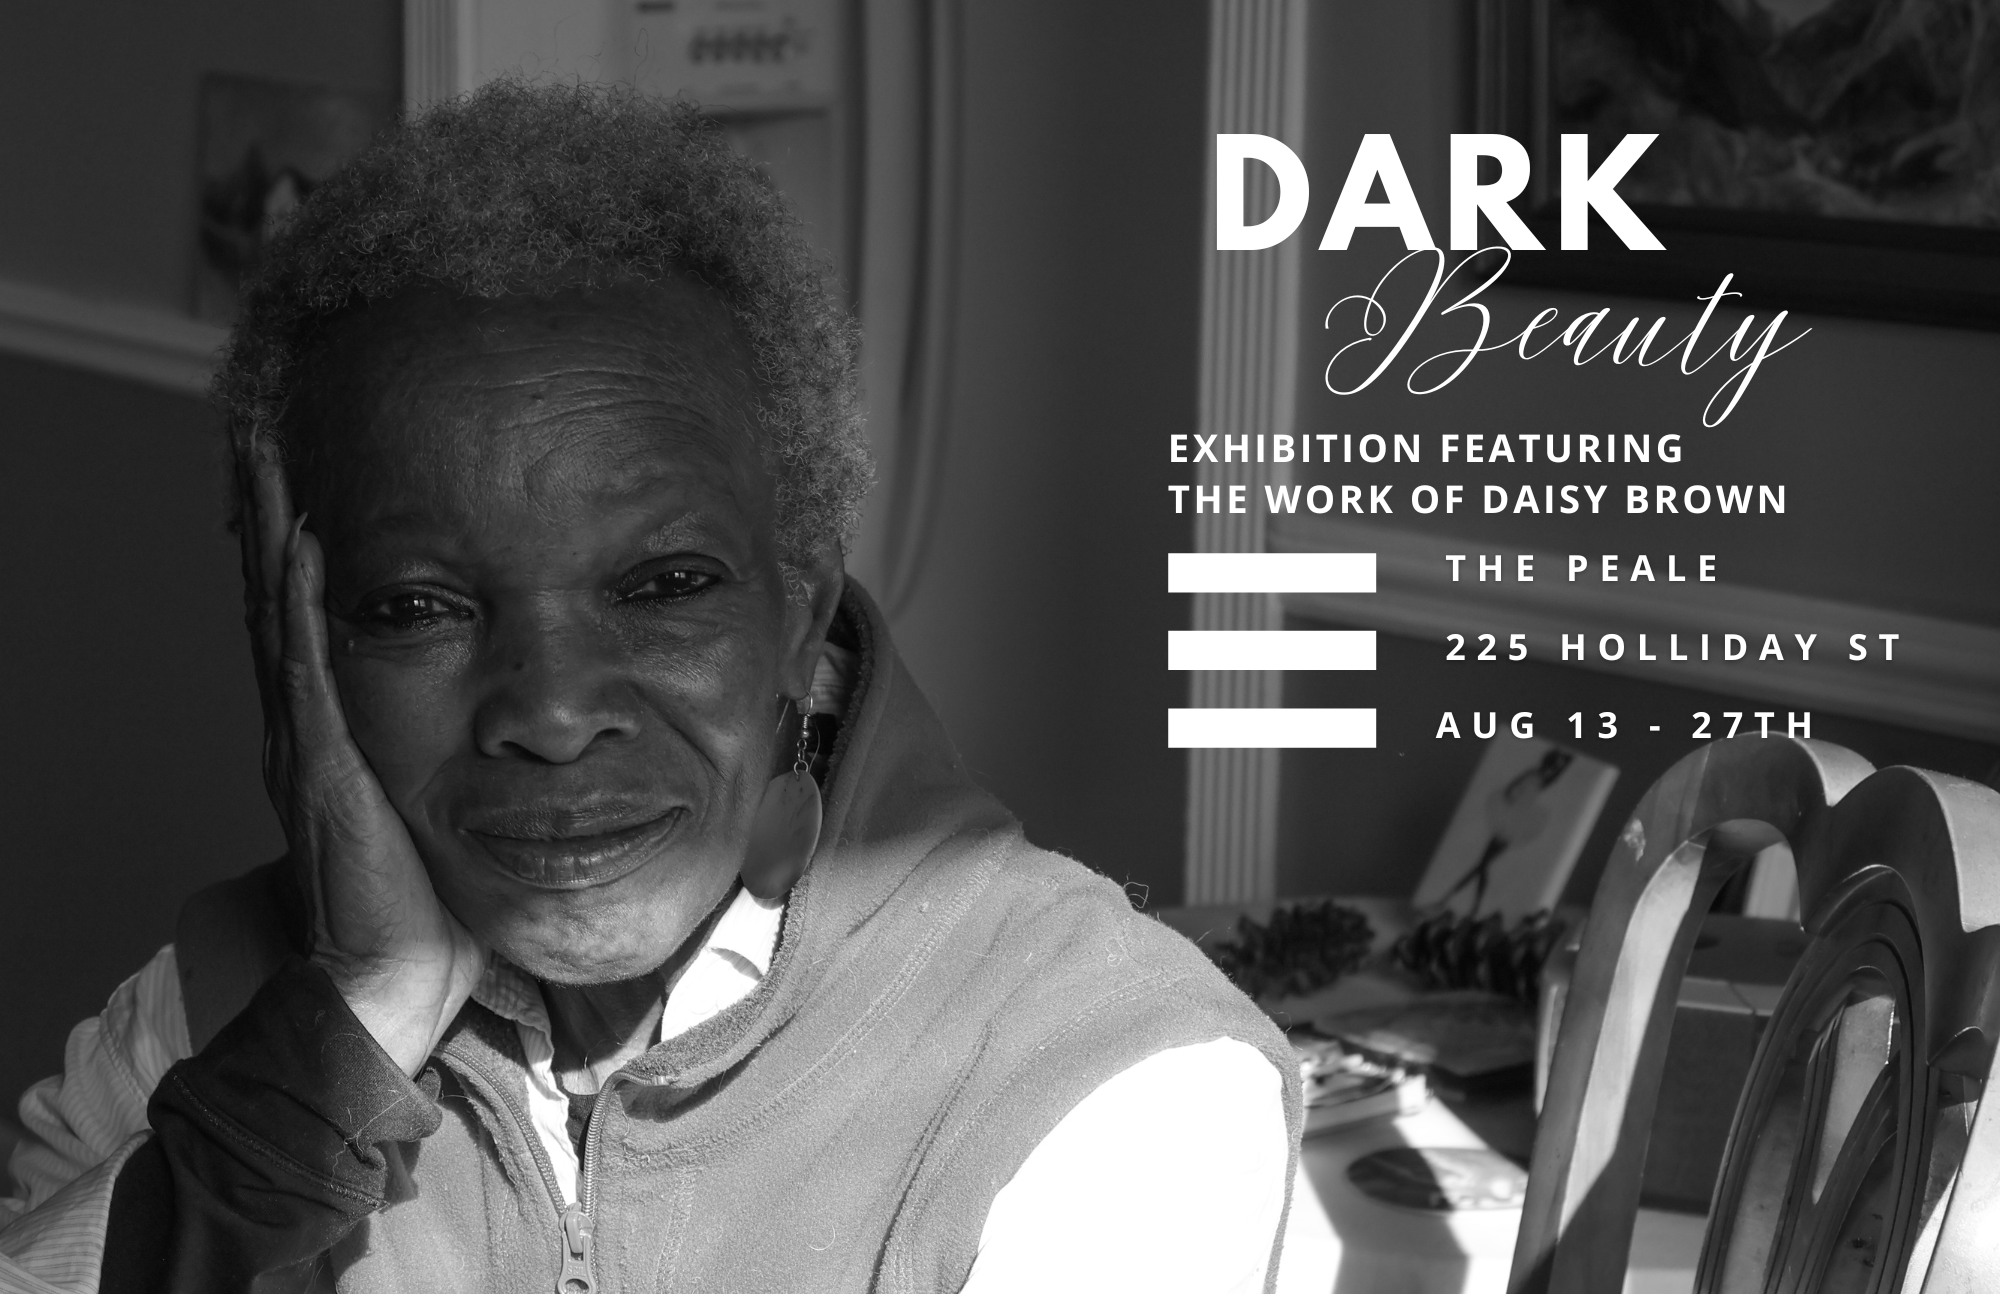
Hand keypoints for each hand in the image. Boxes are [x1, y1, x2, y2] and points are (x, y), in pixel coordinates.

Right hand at [240, 453, 484, 1074]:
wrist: (394, 982)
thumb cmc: (431, 905)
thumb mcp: (448, 811)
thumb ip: (460, 762)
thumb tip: (518, 728)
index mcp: (338, 734)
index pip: (312, 618)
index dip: (305, 547)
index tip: (310, 472)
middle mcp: (308, 727)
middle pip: (281, 596)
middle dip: (274, 513)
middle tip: (268, 433)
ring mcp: (308, 744)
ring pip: (281, 614)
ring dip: (276, 532)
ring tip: (270, 457)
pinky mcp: (323, 767)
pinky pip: (308, 667)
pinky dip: (302, 603)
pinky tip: (307, 545)